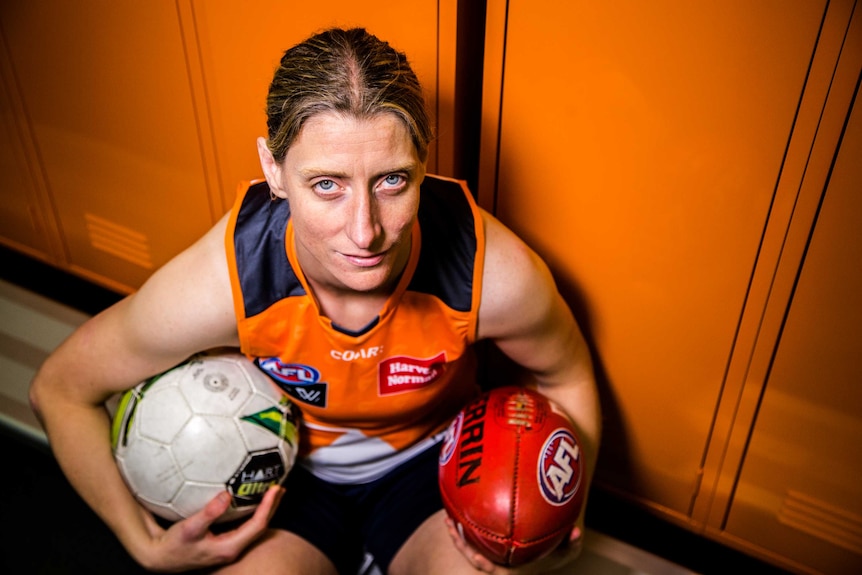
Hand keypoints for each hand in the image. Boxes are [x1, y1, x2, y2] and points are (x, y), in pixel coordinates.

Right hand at [134, 485, 284, 571]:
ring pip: (253, 527)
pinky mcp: (223, 542)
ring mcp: (228, 547)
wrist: (161, 558)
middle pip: (260, 527)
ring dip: (264, 509)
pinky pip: (244, 526)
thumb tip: (226, 495)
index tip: (275, 488)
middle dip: (271, 507)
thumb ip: (208, 512)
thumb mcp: (189, 528)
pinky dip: (251, 512)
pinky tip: (249, 500)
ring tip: (271, 492)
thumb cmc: (174, 545)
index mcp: (229, 547)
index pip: (257, 525)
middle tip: (279, 487)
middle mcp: (233, 549)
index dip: (268, 507)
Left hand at [445, 516, 584, 573]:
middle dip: (460, 543)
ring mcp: (491, 554)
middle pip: (472, 557)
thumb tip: (577, 532)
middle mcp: (497, 563)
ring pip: (468, 547)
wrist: (544, 555)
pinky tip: (459, 506)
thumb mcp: (566, 551)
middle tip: (450, 523)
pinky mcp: (488, 543)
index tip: (475, 553)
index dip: (480, 561)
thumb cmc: (553, 553)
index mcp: (510, 568)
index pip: (491, 568)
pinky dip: (464, 524)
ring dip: (456, 533)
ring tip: (447, 515)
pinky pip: (472, 534)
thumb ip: (572, 543)